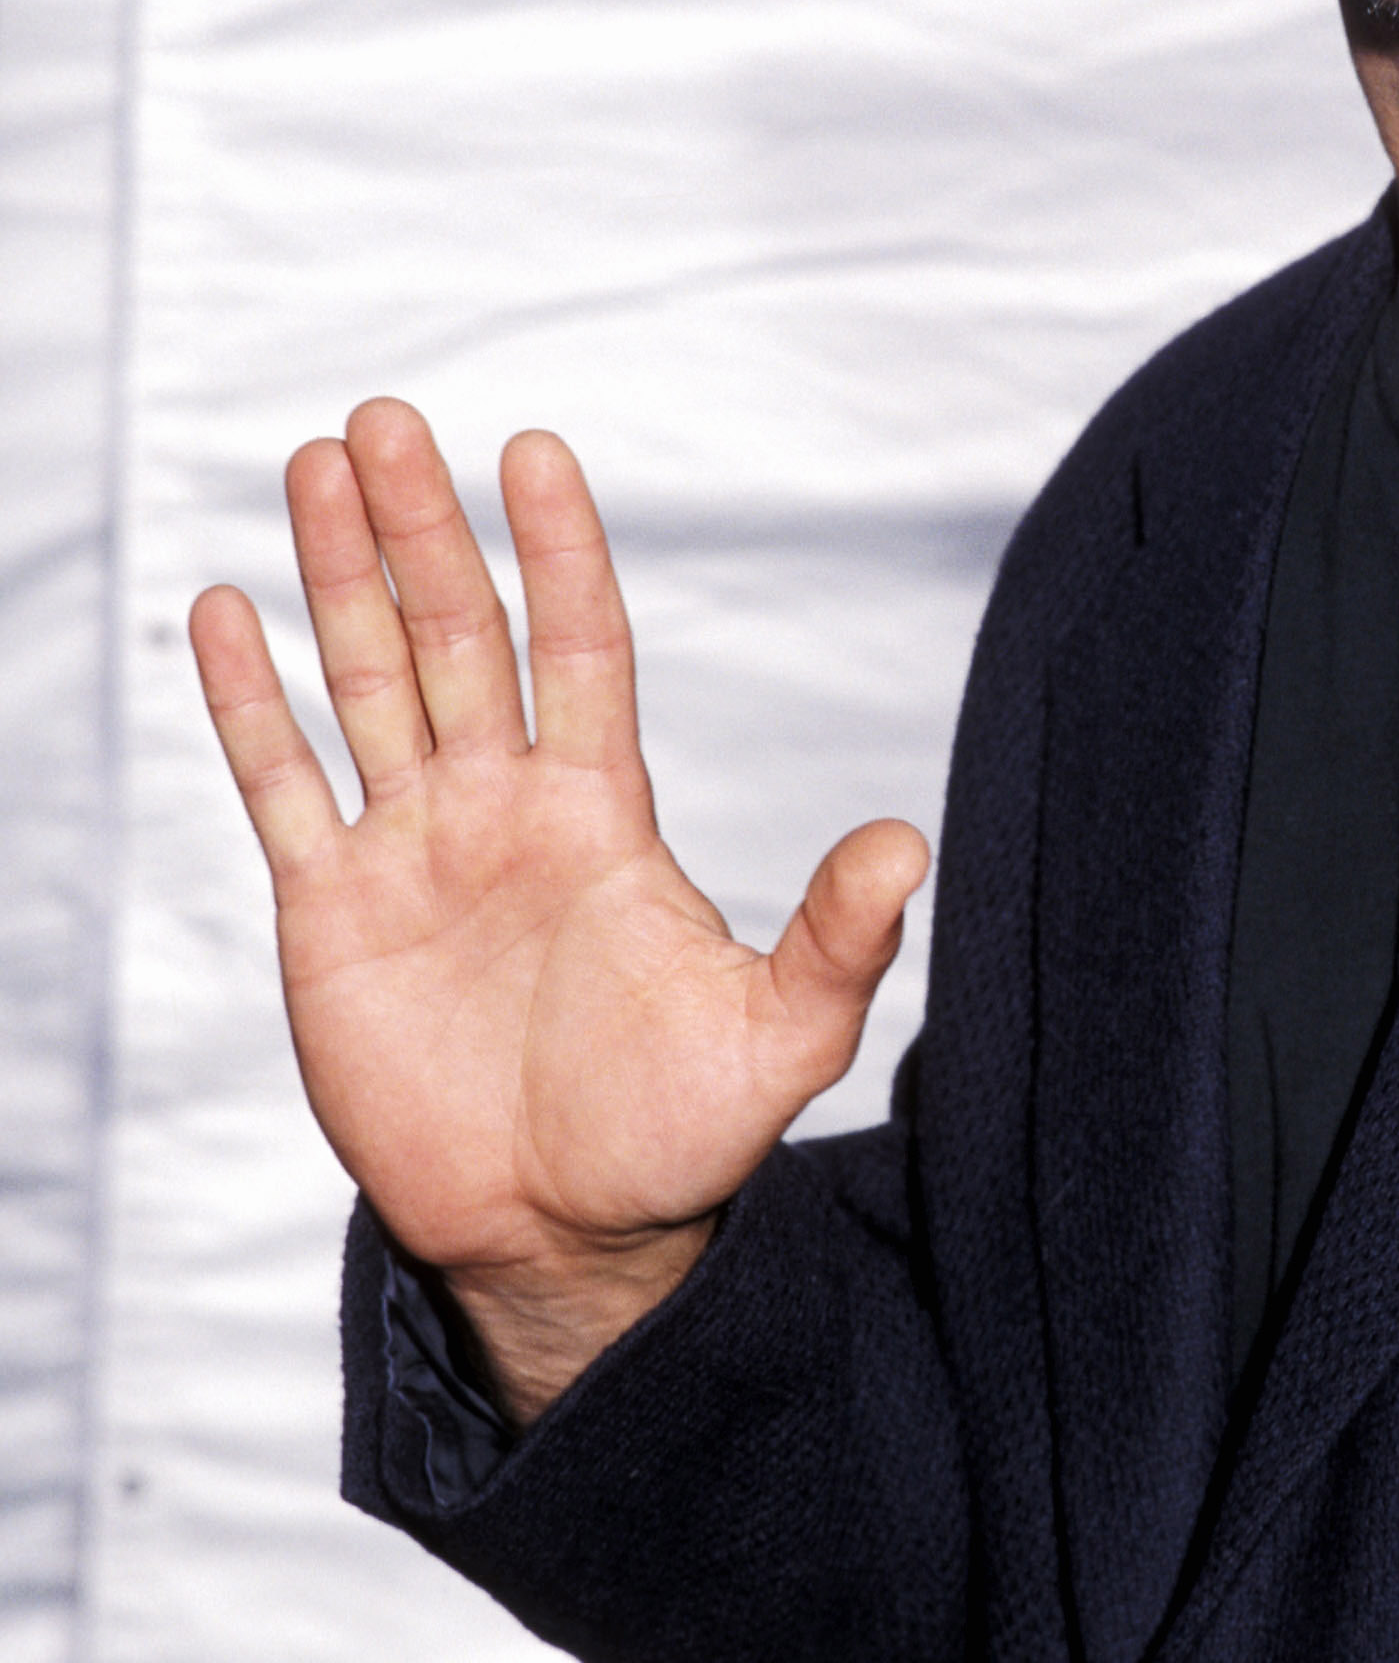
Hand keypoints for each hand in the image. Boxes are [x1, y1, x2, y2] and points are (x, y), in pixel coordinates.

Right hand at [193, 399, 928, 1423]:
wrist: (563, 1241)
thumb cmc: (677, 1136)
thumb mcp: (778, 1039)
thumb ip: (835, 939)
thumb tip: (911, 845)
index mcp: (602, 810)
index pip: (581, 645)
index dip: (560, 550)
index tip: (535, 450)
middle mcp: (503, 803)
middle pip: (457, 634)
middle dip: (422, 527)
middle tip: (387, 420)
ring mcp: (414, 850)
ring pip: (366, 679)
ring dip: (338, 576)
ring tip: (315, 463)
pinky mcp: (333, 914)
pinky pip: (283, 787)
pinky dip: (248, 703)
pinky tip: (224, 610)